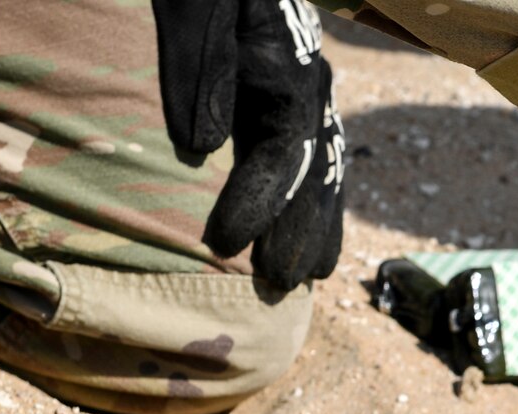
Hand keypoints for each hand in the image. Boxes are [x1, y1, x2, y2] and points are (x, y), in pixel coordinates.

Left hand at [152, 0, 345, 289]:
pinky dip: (316, 204)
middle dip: (296, 229)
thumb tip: (200, 142)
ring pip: (323, 169)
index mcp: (288, 63)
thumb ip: (200, 62)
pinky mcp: (294, 96)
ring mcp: (308, 90)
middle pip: (313, 168)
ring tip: (304, 276)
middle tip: (276, 282)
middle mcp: (310, 82)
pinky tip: (315, 240)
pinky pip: (314, 159)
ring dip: (315, 226)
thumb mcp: (194, 4)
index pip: (284, 144)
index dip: (259, 199)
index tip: (227, 243)